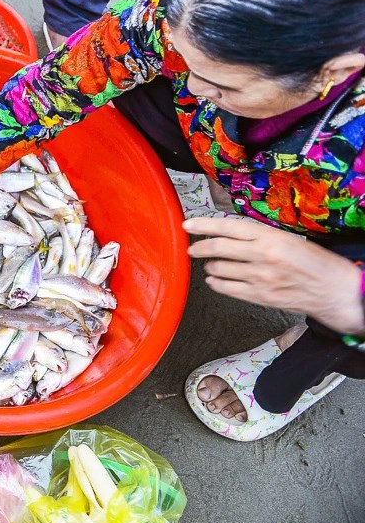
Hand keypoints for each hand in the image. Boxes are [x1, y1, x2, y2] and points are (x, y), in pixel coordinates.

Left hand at [186, 217, 364, 334]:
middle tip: (193, 248)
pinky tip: (215, 279)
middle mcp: (262, 257)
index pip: (229, 227)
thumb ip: (258, 236)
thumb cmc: (314, 262)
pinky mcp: (259, 297)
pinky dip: (215, 283)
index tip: (188, 225)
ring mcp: (259, 278)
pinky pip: (226, 289)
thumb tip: (229, 232)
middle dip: (199, 247)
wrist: (334, 290)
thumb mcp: (287, 239)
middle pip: (218, 248)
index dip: (204, 224)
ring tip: (211, 263)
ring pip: (219, 269)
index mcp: (270, 238)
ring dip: (209, 266)